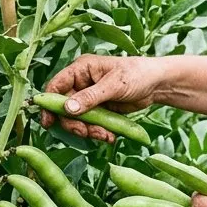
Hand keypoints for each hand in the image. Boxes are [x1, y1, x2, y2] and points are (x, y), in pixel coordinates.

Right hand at [41, 55, 167, 142]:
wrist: (157, 84)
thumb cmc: (137, 74)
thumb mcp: (114, 85)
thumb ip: (90, 97)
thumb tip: (68, 109)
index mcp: (81, 69)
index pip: (56, 86)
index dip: (49, 104)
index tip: (48, 121)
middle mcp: (82, 83)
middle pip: (65, 108)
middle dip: (74, 123)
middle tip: (85, 133)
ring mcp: (90, 98)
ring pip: (78, 120)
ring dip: (88, 130)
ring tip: (105, 135)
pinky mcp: (99, 111)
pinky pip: (91, 125)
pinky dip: (98, 132)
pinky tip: (110, 136)